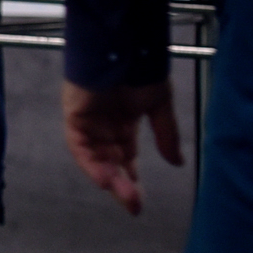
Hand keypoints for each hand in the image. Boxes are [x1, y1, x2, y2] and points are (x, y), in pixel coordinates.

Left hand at [61, 79, 183, 217]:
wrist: (122, 47)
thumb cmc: (140, 69)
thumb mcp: (160, 105)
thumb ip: (166, 135)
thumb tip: (177, 162)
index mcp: (123, 123)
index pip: (125, 158)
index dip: (131, 178)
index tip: (140, 200)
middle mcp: (104, 127)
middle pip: (110, 163)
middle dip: (121, 185)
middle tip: (135, 204)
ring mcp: (89, 123)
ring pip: (96, 159)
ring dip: (109, 178)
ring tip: (125, 195)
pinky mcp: (75, 117)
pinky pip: (80, 147)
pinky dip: (91, 163)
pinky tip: (105, 178)